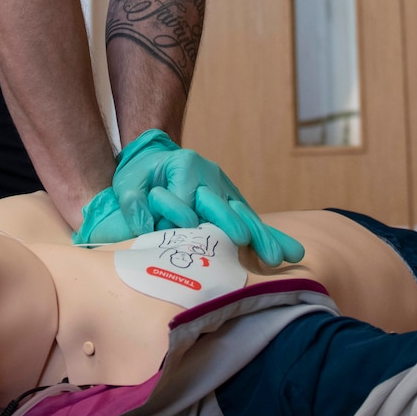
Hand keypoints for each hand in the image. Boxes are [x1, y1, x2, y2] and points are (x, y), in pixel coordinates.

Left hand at [72, 130, 304, 265]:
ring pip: (244, 215)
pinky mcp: (232, 201)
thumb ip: (133, 202)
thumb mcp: (127, 183)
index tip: (179, 228)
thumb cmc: (140, 174)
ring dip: (262, 235)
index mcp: (185, 166)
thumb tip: (146, 224)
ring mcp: (224, 189)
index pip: (186, 198)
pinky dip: (267, 235)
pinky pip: (250, 219)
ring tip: (279, 256)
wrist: (155, 159)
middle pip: (224, 206)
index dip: (181, 215)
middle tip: (248, 242)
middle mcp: (210, 177)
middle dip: (235, 225)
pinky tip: (289, 251)